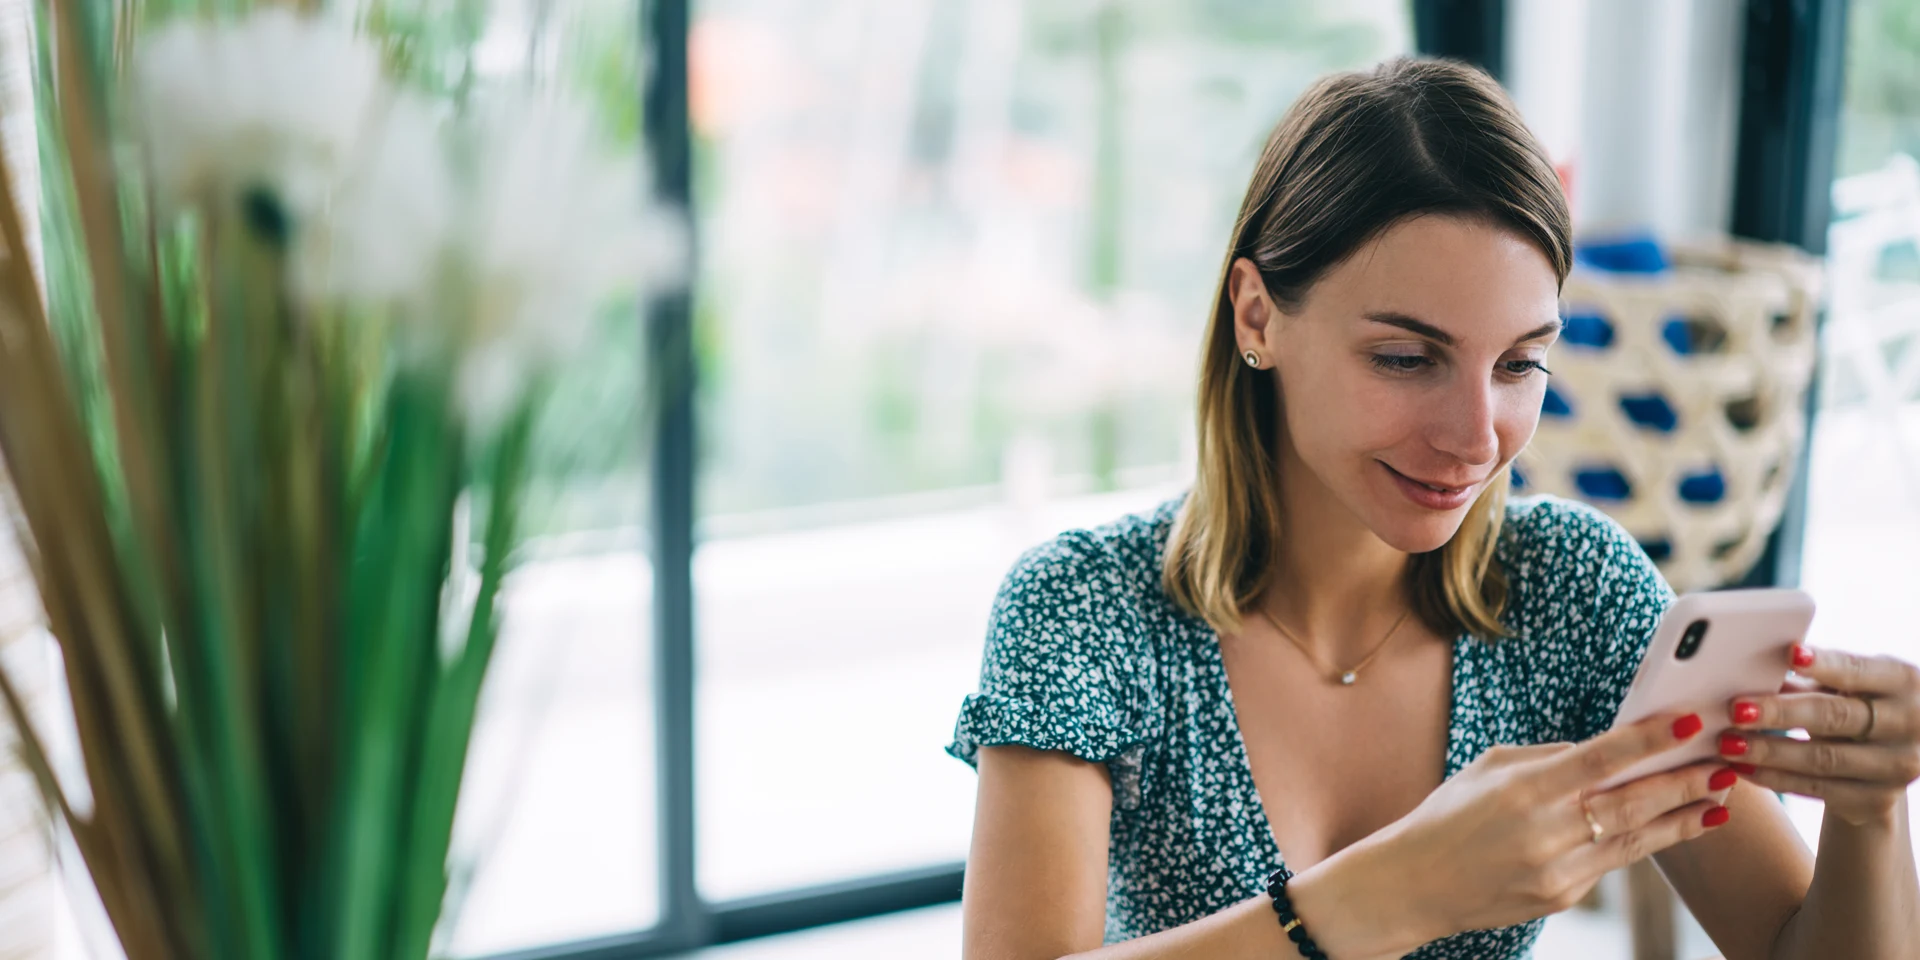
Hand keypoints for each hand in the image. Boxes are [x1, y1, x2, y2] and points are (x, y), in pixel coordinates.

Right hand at [1370, 712, 1733, 939]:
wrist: (1414, 883)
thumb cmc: (1449, 815)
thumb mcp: (1490, 769)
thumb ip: (1548, 758)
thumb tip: (1606, 749)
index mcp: (1524, 789)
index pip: (1601, 758)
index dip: (1650, 740)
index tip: (1690, 722)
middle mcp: (1546, 832)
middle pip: (1633, 803)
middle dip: (1685, 781)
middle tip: (1726, 762)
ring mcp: (1557, 871)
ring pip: (1637, 840)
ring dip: (1681, 817)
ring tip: (1718, 798)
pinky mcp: (1562, 897)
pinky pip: (1609, 863)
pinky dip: (1641, 841)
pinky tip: (1670, 826)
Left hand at [1722, 643, 1919, 826]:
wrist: (1888, 759)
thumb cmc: (1853, 703)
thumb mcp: (1842, 685)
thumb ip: (1806, 674)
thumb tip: (1745, 665)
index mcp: (1904, 682)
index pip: (1860, 671)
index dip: (1826, 664)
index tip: (1789, 653)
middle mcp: (1911, 725)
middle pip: (1836, 717)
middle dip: (1781, 713)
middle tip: (1734, 709)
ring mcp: (1896, 767)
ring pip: (1823, 758)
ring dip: (1769, 751)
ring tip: (1727, 743)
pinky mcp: (1876, 800)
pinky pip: (1817, 788)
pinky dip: (1775, 778)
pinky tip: (1742, 768)